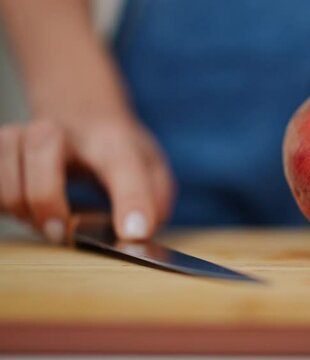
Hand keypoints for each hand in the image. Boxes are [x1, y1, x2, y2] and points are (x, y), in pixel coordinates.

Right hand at [0, 118, 173, 242]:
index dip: (131, 200)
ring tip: (46, 222)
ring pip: (4, 163)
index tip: (135, 234)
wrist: (81, 115)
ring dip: (20, 204)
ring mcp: (24, 135)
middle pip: (43, 143)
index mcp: (114, 139)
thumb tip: (138, 233)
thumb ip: (154, 200)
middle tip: (61, 232)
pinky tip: (23, 209)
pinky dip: (3, 201)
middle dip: (47, 195)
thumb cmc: (118, 153)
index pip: (124, 164)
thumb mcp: (152, 171)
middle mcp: (65, 129)